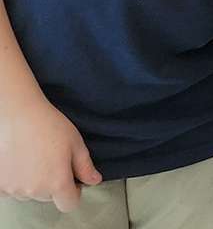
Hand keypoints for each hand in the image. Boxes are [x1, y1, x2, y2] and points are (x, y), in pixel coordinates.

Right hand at [0, 93, 99, 211]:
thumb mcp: (76, 143)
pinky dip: (16, 180)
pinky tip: (20, 162)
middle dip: (53, 184)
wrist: (17, 114)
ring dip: (34, 183)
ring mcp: (14, 188)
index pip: (68, 204)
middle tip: (52, 161)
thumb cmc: (47, 125)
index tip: (73, 181)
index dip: (74, 193)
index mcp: (57, 182)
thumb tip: (93, 180)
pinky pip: (11, 189)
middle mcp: (34, 190)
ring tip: (35, 158)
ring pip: (29, 193)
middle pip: (49, 197)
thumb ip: (85, 166)